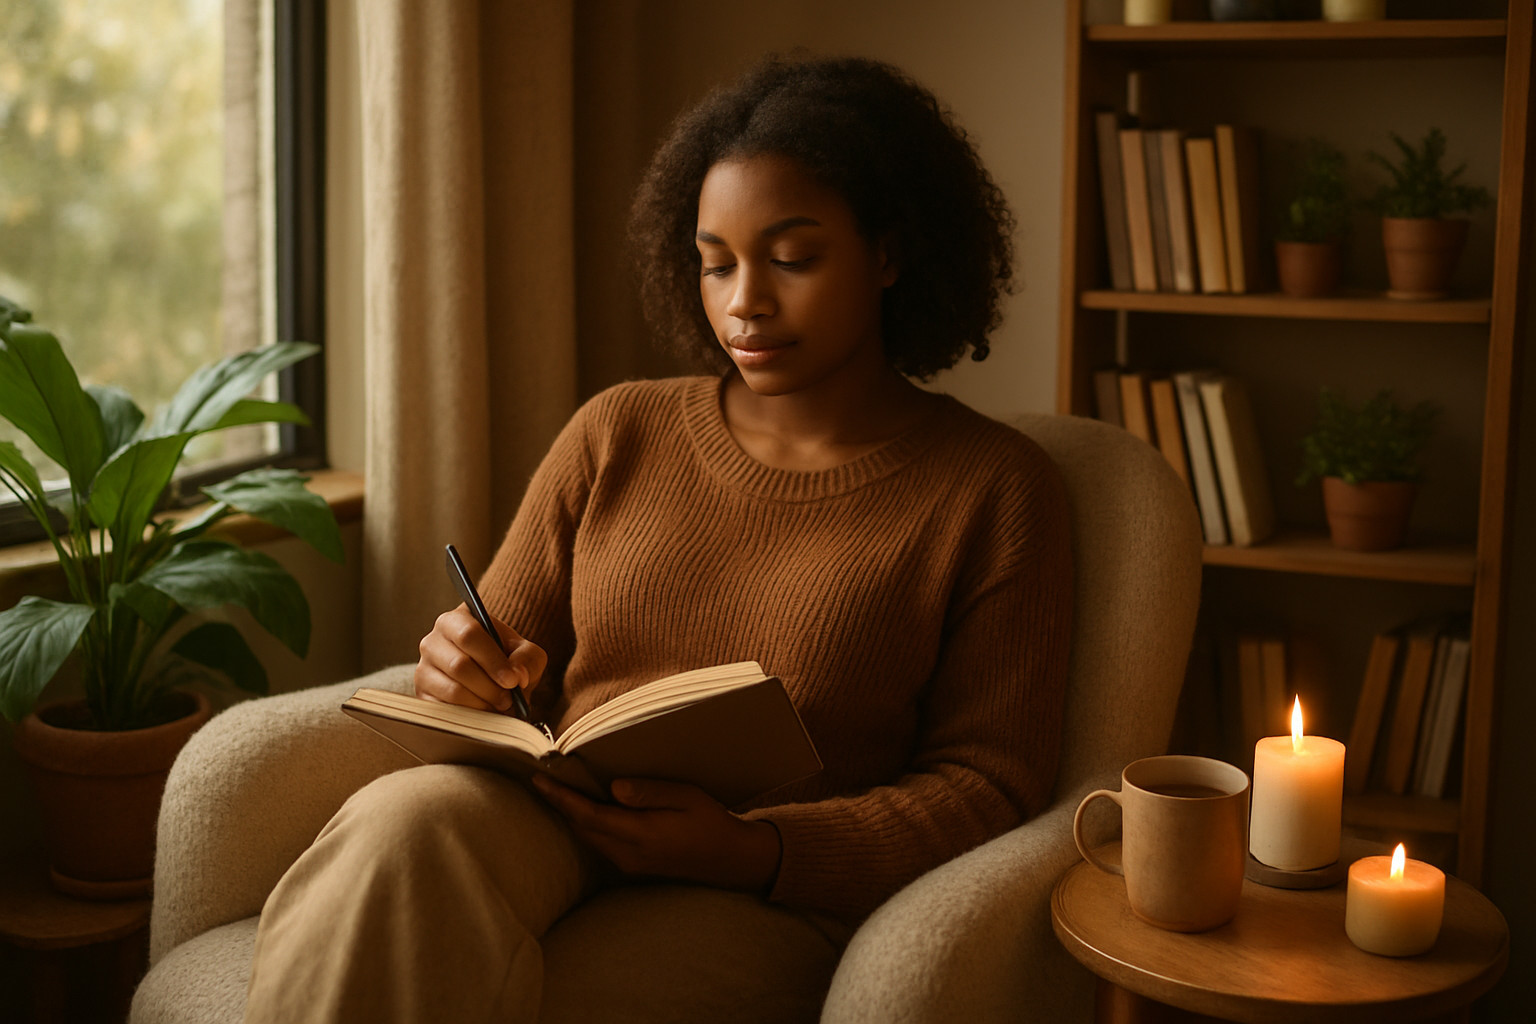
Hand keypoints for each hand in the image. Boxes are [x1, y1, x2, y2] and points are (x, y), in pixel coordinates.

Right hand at [415, 604, 546, 712]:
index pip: (469, 635)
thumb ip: (527, 658)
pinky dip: (469, 716)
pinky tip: (482, 713)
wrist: (492, 679)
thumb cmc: (507, 660)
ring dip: (482, 703)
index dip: (492, 660)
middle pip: (459, 665)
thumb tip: (518, 675)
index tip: (513, 680)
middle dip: (490, 687)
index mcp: (458, 619)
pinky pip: (444, 710)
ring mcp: (424, 669)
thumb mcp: (525, 653)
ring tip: (498, 706)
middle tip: (508, 699)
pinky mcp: (421, 696)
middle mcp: (433, 641)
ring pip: (452, 690)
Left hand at [532, 775, 781, 891]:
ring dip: (571, 814)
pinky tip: (584, 808)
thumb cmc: (710, 822)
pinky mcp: (631, 866)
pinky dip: (586, 824)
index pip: (589, 815)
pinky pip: (598, 843)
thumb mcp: (686, 798)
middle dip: (559, 804)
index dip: (561, 797)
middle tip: (542, 777)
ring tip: (557, 789)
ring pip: (587, 837)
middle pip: (581, 827)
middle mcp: (628, 854)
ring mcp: (628, 864)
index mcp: (640, 834)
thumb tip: (614, 787)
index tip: (539, 779)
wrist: (728, 859)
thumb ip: (649, 793)